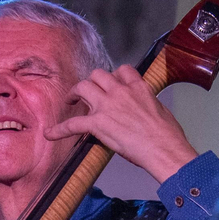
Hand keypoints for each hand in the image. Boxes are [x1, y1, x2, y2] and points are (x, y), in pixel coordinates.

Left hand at [45, 65, 198, 185]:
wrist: (164, 149)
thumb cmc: (168, 136)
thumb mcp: (161, 111)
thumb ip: (148, 105)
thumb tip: (146, 111)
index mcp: (138, 87)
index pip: (122, 70)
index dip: (113, 76)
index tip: (111, 83)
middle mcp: (121, 91)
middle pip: (98, 74)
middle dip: (91, 82)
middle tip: (86, 93)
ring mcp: (107, 106)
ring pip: (83, 87)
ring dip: (74, 93)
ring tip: (70, 102)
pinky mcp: (98, 124)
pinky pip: (72, 124)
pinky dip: (59, 130)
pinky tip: (50, 134)